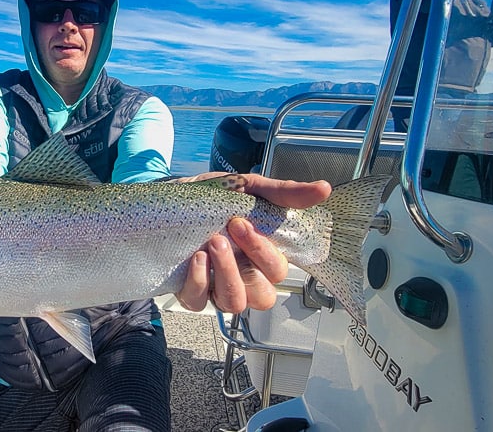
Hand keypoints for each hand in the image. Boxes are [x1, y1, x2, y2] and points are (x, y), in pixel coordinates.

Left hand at [174, 173, 331, 312]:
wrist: (169, 199)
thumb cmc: (213, 197)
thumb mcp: (248, 188)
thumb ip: (284, 193)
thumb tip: (323, 189)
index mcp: (261, 256)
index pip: (278, 271)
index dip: (265, 253)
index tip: (243, 223)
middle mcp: (244, 277)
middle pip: (263, 296)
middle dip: (246, 264)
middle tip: (227, 233)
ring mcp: (217, 288)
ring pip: (235, 304)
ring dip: (226, 275)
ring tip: (211, 244)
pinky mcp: (191, 293)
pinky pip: (198, 302)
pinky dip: (198, 282)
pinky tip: (196, 259)